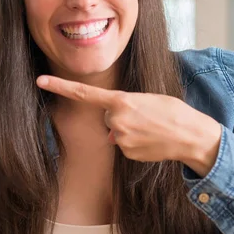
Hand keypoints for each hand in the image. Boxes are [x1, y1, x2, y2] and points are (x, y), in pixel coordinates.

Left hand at [36, 75, 221, 176]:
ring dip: (130, 130)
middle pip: (107, 116)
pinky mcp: (126, 153)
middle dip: (121, 116)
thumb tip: (111, 128)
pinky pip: (123, 145)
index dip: (60, 86)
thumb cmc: (173, 112)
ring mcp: (120, 139)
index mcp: (121, 101)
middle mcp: (116, 120)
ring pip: (115, 132)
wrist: (192, 136)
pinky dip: (135, 143)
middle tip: (146, 116)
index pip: (84, 93)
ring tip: (151, 128)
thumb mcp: (148, 99)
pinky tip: (151, 140)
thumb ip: (125, 107)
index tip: (41, 80)